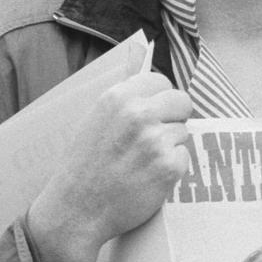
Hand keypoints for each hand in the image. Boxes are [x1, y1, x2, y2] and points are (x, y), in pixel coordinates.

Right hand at [22, 70, 195, 261]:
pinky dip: (172, 169)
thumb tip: (141, 51)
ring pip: (182, 132)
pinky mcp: (169, 167)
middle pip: (182, 101)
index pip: (161, 80)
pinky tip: (148, 177)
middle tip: (155, 137)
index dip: (159, 98)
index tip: (153, 112)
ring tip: (142, 162)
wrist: (77, 209)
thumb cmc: (84, 166)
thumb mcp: (96, 118)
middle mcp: (139, 114)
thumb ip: (124, 93)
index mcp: (118, 97)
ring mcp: (155, 140)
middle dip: (174, 117)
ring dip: (169, 146)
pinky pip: (184, 158)